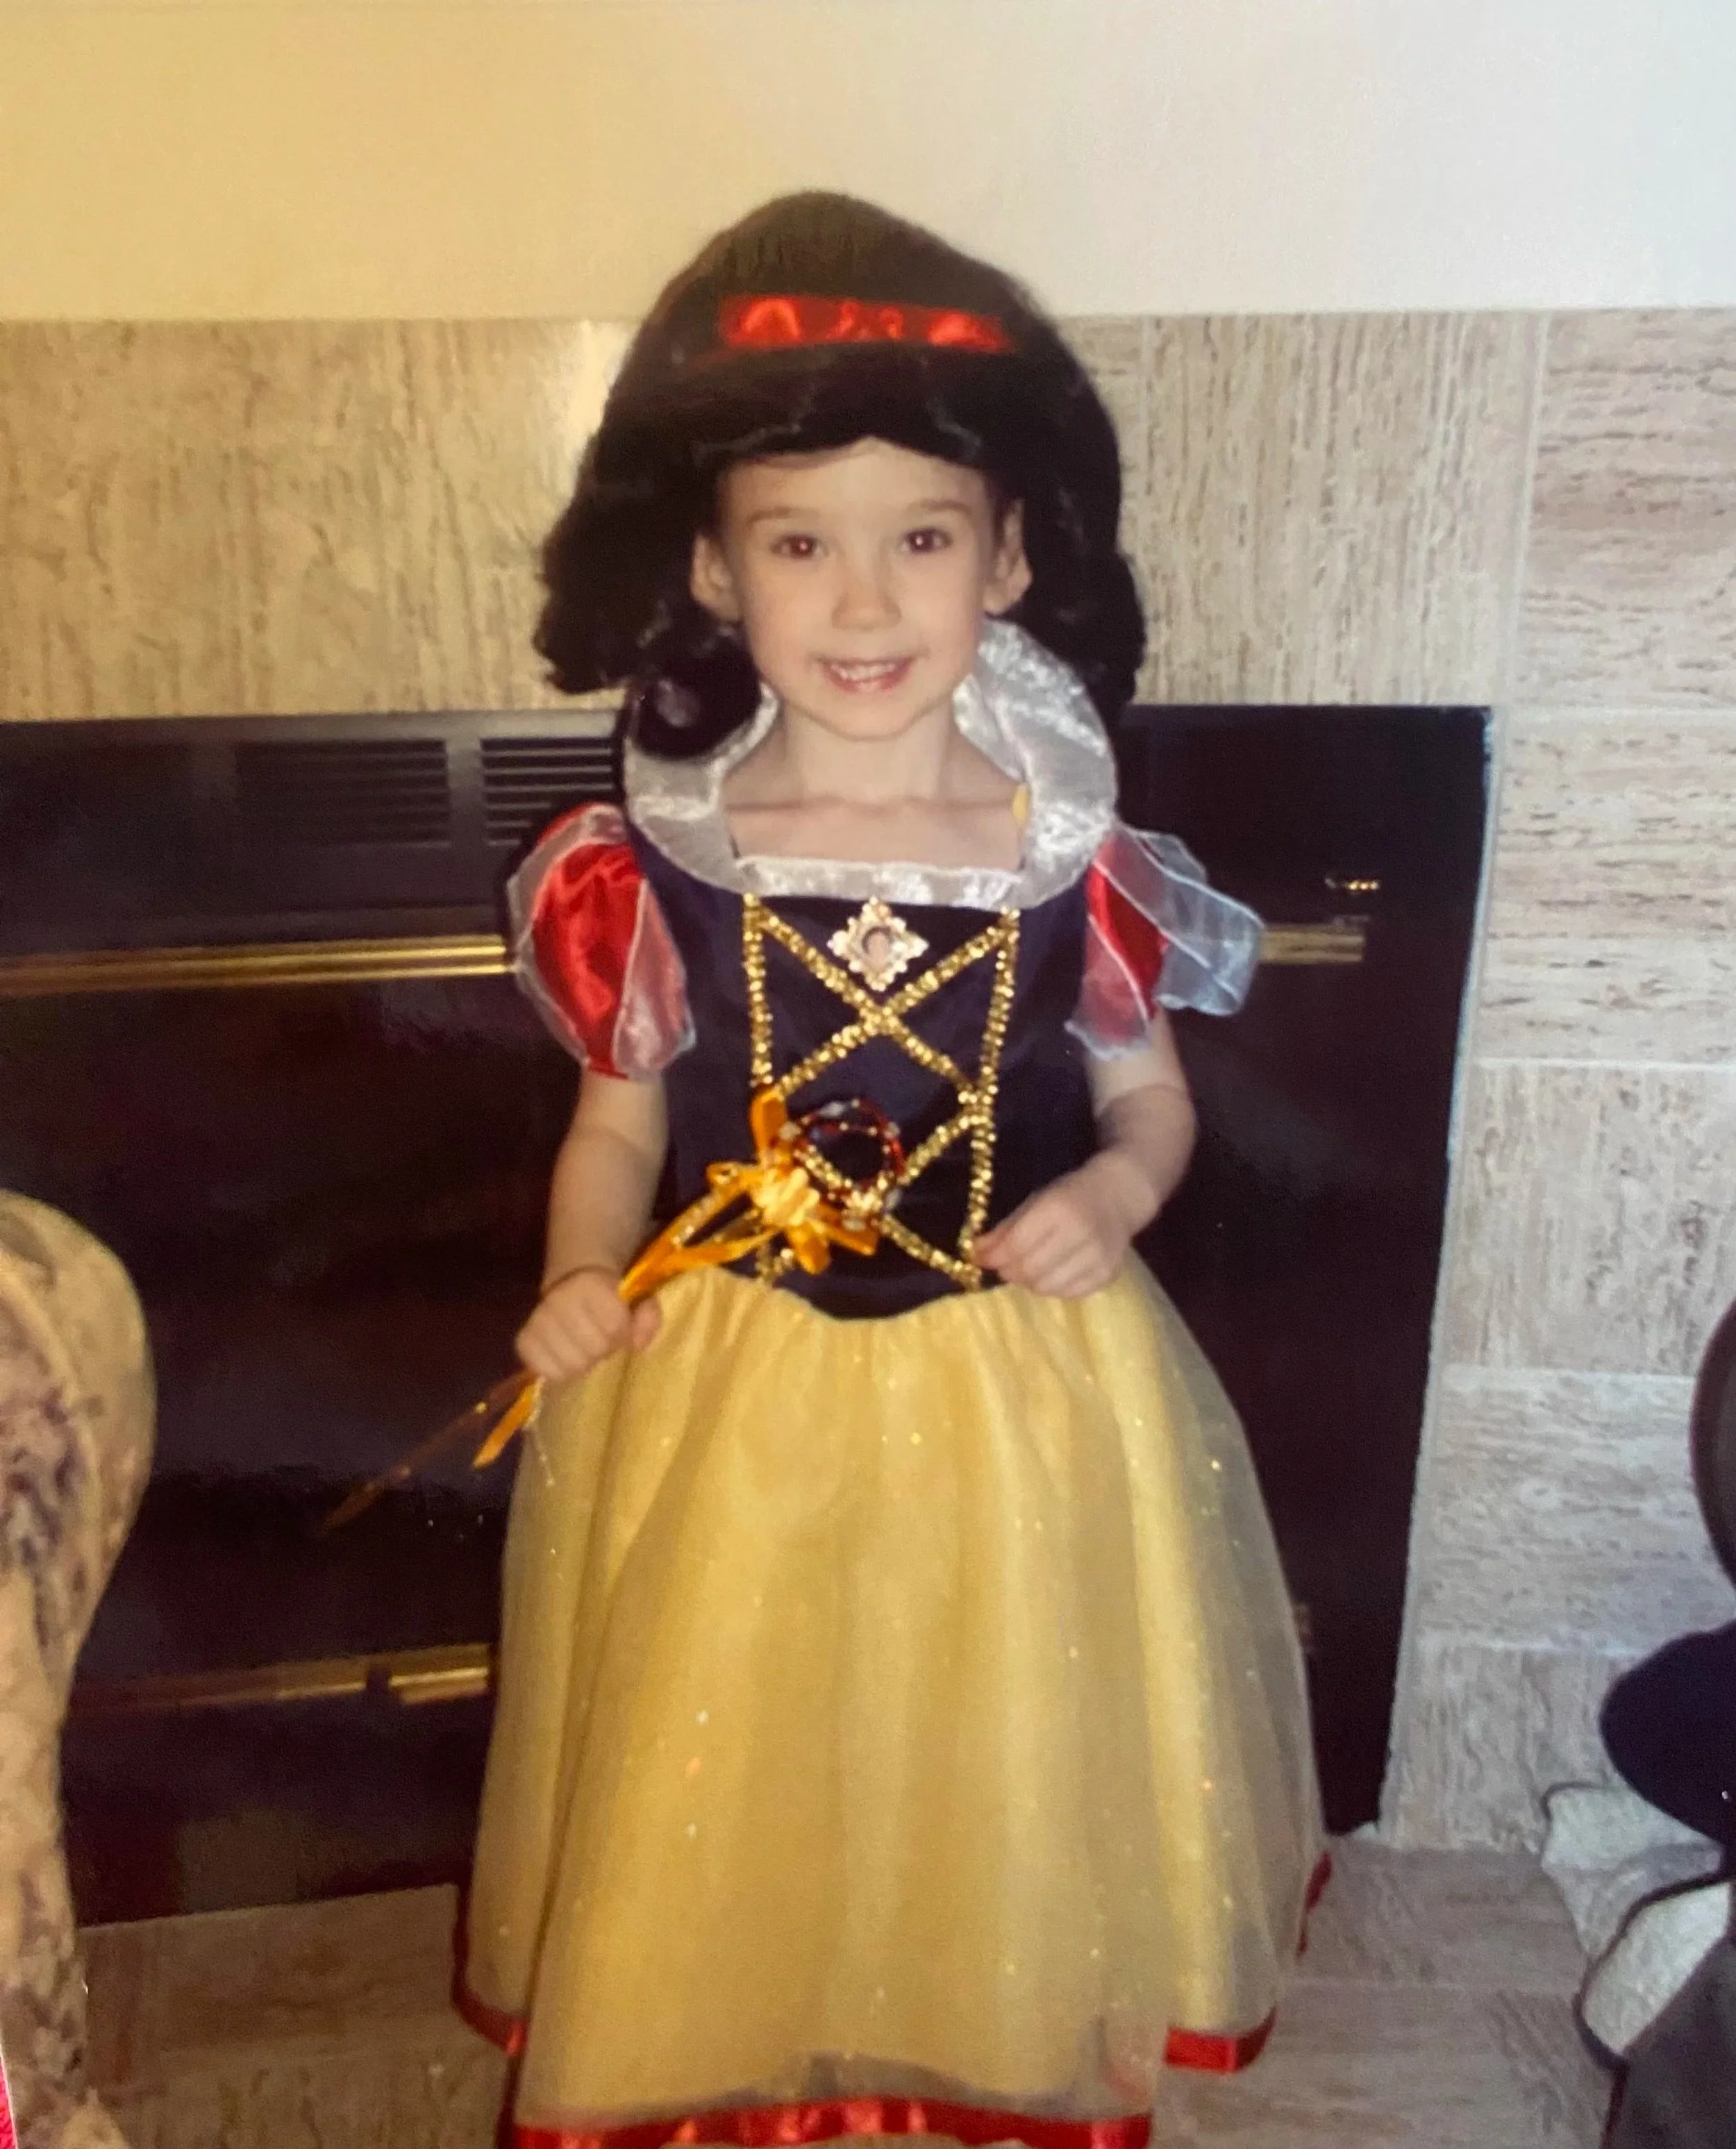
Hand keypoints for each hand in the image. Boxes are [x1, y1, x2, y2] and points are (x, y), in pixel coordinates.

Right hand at [515, 1266, 661, 1380]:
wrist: (571, 1283)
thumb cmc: (610, 1296)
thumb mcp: (636, 1296)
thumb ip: (647, 1315)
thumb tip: (638, 1345)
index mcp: (588, 1283)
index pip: (615, 1325)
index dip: (623, 1332)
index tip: (620, 1327)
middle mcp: (558, 1300)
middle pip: (594, 1348)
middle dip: (604, 1348)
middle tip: (602, 1340)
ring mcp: (537, 1321)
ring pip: (572, 1365)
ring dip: (584, 1362)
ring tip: (585, 1349)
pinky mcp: (524, 1342)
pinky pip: (546, 1372)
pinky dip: (560, 1371)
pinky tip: (567, 1357)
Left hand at [973, 1150, 1156, 1299]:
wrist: (1117, 1198)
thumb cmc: (1070, 1196)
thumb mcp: (1035, 1202)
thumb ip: (1006, 1229)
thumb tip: (977, 1254)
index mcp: (1059, 1209)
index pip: (1017, 1245)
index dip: (994, 1256)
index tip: (981, 1258)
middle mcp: (1081, 1235)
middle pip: (1030, 1270)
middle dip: (1009, 1271)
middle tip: (1005, 1265)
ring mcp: (1097, 1258)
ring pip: (1046, 1287)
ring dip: (1029, 1282)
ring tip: (1028, 1268)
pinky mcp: (1107, 1275)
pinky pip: (1068, 1294)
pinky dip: (1052, 1287)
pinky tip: (1051, 1272)